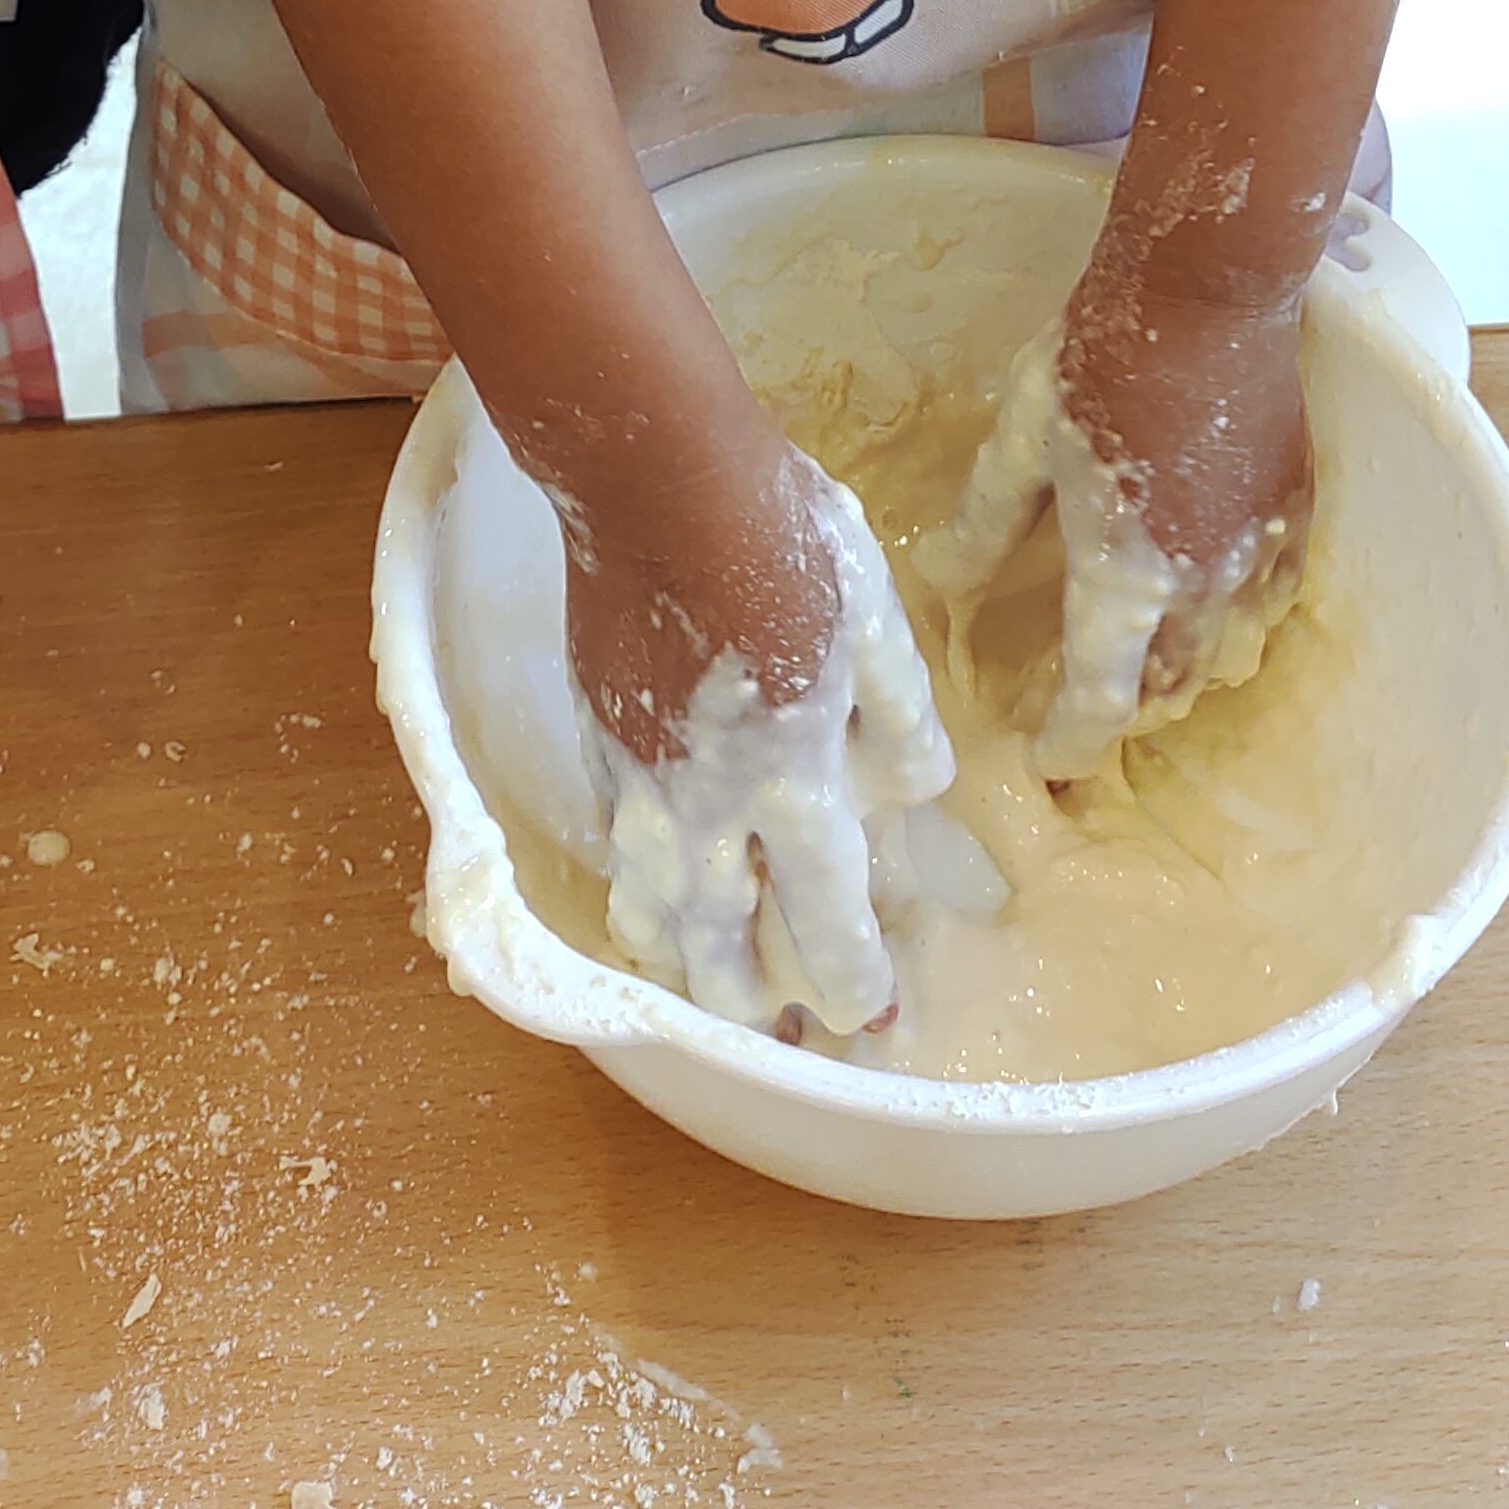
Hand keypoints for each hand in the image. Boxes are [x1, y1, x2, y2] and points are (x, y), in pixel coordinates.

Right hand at [569, 450, 951, 1037]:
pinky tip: (650, 891)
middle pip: (719, 945)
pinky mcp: (597, 740)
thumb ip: (898, 718)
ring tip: (702, 987)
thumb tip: (911, 794)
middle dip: (750, 1002)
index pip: (826, 915)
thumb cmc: (782, 535)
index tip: (871, 1015)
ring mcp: (639, 778)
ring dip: (680, 960)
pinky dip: (635, 890)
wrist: (652, 480)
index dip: (852, 978)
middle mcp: (707, 804)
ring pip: (649, 910)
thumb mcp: (875, 616)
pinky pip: (615, 847)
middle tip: (777, 1028)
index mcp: (793, 778)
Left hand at [923, 273, 1313, 785]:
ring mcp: (1258, 551)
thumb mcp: (1021, 436)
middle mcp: (1200, 585)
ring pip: (1226, 652)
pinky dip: (1236, 619)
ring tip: (1145, 647)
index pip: (1099, 697)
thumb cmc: (1099, 356)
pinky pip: (1268, 599)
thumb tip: (943, 580)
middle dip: (1125, 705)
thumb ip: (985, 519)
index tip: (1045, 754)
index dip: (1069, 740)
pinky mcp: (1294, 511)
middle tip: (1085, 692)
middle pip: (1168, 687)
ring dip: (1183, 667)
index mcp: (1123, 576)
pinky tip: (1209, 592)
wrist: (1206, 291)